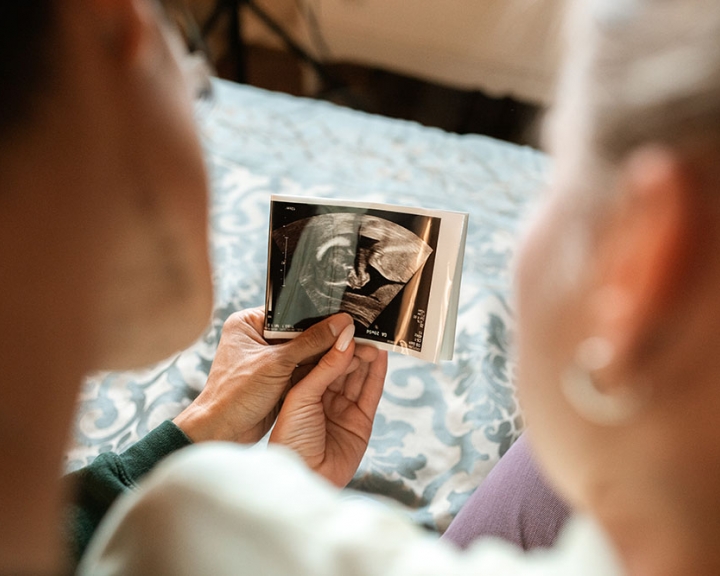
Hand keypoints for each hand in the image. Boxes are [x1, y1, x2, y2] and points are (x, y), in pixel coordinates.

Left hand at [174, 308, 360, 443]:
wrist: (222, 432)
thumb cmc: (235, 394)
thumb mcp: (277, 363)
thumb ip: (311, 342)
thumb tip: (342, 324)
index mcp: (249, 323)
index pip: (291, 311)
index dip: (317, 314)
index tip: (343, 315)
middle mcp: (259, 337)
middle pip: (301, 331)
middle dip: (325, 336)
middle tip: (354, 333)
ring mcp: (269, 359)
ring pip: (305, 351)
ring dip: (324, 355)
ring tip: (354, 349)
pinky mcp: (277, 378)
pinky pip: (303, 368)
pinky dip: (318, 370)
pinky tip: (341, 367)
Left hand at [270, 335, 387, 486]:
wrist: (301, 479)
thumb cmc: (289, 438)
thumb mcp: (301, 395)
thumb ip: (324, 366)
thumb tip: (345, 337)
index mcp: (297, 386)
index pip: (316, 354)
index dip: (330, 338)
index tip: (343, 319)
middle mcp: (318, 395)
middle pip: (339, 363)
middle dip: (351, 345)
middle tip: (364, 327)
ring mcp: (339, 408)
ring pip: (355, 375)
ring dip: (365, 357)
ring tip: (374, 338)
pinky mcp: (359, 422)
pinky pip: (370, 393)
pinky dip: (376, 374)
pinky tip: (380, 357)